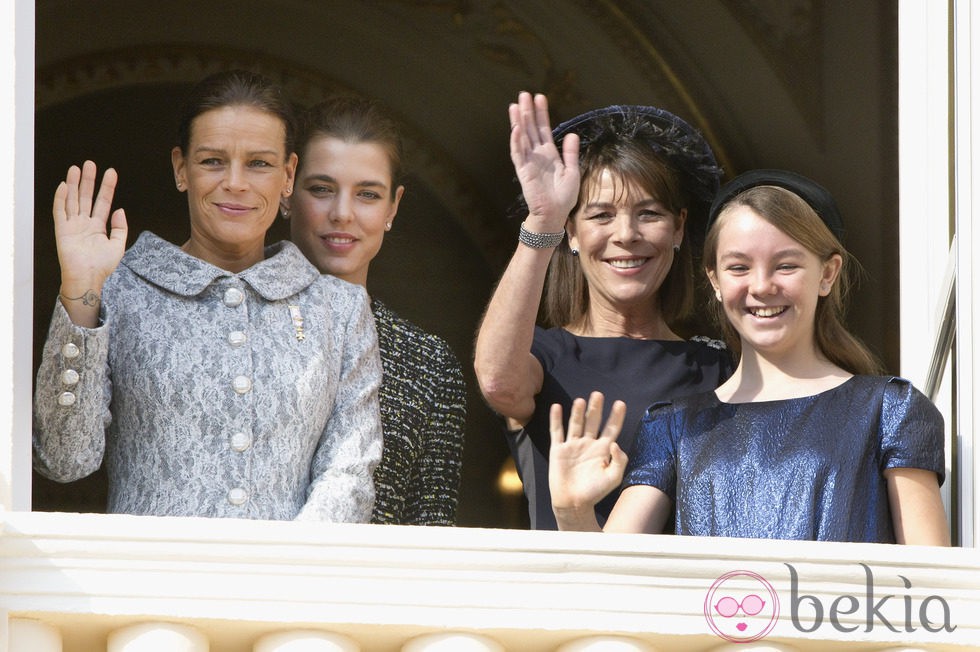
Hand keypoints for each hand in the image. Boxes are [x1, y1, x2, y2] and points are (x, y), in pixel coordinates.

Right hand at [53, 161, 127, 324]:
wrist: (88, 278)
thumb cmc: (102, 266)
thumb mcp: (118, 245)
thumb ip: (120, 227)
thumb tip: (120, 210)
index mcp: (98, 226)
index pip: (103, 202)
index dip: (107, 187)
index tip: (111, 173)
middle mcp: (84, 223)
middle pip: (86, 197)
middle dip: (88, 180)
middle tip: (90, 164)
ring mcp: (73, 225)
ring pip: (73, 200)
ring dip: (74, 184)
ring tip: (77, 168)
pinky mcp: (62, 230)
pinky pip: (60, 211)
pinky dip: (61, 198)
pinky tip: (64, 185)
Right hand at [509, 92, 579, 229]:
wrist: (554, 215)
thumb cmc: (563, 198)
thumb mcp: (572, 171)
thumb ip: (571, 153)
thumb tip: (573, 134)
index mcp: (549, 155)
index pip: (543, 130)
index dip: (541, 114)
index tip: (540, 97)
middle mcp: (537, 156)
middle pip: (530, 129)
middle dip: (528, 111)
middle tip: (524, 94)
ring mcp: (529, 162)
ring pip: (522, 137)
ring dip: (519, 121)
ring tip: (516, 105)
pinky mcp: (523, 171)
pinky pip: (518, 154)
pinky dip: (516, 141)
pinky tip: (516, 128)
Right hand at [548, 391, 627, 514]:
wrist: (573, 503)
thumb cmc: (595, 492)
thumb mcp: (614, 478)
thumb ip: (619, 460)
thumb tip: (615, 442)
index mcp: (602, 450)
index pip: (611, 429)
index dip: (616, 416)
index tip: (620, 403)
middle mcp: (588, 444)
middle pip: (593, 421)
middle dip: (596, 408)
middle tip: (598, 394)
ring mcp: (573, 446)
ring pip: (576, 424)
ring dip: (578, 412)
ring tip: (581, 400)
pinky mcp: (558, 450)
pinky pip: (557, 432)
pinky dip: (556, 419)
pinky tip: (557, 407)